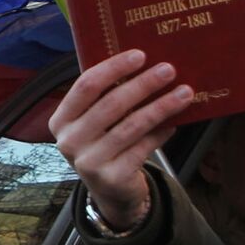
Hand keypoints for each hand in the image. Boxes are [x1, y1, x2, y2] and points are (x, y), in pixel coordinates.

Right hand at [49, 50, 192, 230]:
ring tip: (184, 92)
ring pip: (131, 125)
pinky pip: (143, 147)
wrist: (109, 189)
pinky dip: (161, 132)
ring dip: (161, 106)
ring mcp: (88, 161)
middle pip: (111, 103)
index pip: (86, 85)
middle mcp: (69, 140)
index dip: (113, 68)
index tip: (140, 55)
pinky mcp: (111, 177)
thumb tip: (144, 65)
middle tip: (168, 69)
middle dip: (143, 84)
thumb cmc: (104, 143)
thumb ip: (106, 98)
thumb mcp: (94, 122)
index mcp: (61, 120)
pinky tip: (175, 122)